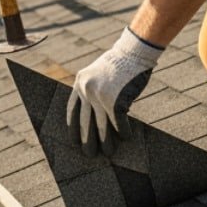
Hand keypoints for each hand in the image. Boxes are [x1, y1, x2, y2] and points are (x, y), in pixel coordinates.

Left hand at [66, 27, 162, 156]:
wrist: (133, 51)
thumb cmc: (119, 63)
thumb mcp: (97, 73)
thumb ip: (92, 90)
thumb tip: (94, 115)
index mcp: (80, 83)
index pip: (72, 110)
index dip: (73, 128)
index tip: (73, 141)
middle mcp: (86, 90)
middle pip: (85, 122)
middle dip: (87, 141)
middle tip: (89, 155)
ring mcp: (100, 96)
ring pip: (101, 126)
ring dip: (105, 142)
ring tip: (108, 154)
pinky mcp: (115, 101)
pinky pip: (119, 122)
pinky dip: (124, 132)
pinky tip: (127, 138)